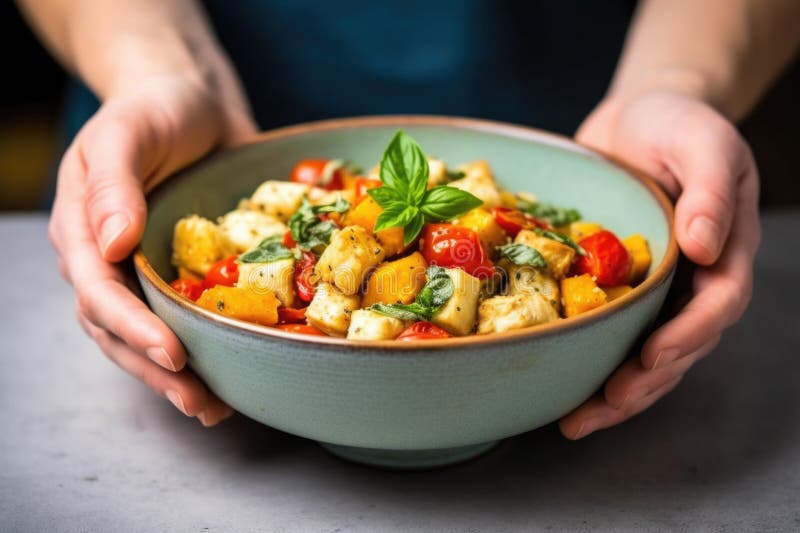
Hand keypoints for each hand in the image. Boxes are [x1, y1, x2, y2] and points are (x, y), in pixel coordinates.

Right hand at [50, 74, 256, 424]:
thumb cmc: (153, 109)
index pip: (99, 293)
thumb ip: (112, 186)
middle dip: (156, 371)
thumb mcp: (126, 134)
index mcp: (84, 231)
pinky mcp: (184, 271)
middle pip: (120, 331)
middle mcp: (111, 260)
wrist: (191, 100)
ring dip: (177, 377)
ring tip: (214, 407)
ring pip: (151, 336)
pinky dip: (208, 349)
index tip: (172, 354)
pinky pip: (189, 318)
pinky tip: (234, 374)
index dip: (133, 328)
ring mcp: (147, 270)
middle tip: (198, 402)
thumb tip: (108, 245)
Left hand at [560, 91, 760, 438]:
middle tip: (605, 406)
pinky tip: (562, 384)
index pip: (719, 303)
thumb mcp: (702, 141)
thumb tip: (708, 246)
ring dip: (618, 391)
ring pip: (647, 351)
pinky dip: (592, 360)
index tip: (654, 355)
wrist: (641, 116)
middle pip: (682, 344)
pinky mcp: (619, 285)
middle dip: (647, 381)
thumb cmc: (677, 122)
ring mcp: (657, 286)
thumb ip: (711, 189)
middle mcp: (696, 277)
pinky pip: (612, 331)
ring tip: (578, 421)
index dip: (690, 334)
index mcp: (726, 248)